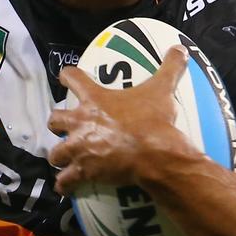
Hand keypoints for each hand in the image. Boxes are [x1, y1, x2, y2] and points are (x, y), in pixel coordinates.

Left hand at [47, 47, 197, 194]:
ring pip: (55, 153)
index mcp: (94, 100)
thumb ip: (170, 68)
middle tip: (65, 128)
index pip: (72, 79)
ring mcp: (79, 148)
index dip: (68, 76)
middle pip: (54, 120)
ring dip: (59, 156)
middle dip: (57, 124)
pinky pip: (65, 180)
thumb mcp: (162, 90)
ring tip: (65, 160)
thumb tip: (181, 48)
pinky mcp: (84, 170)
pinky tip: (65, 187)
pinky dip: (64, 185)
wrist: (153, 154)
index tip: (66, 77)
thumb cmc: (154, 120)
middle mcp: (80, 122)